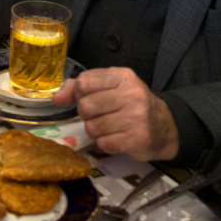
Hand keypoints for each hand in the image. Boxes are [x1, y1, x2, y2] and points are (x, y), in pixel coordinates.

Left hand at [51, 67, 178, 160]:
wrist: (165, 127)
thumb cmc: (132, 104)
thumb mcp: (110, 87)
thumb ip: (81, 88)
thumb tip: (55, 98)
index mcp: (122, 76)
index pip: (84, 82)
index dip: (80, 93)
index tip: (89, 98)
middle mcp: (132, 94)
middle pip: (85, 106)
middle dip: (87, 115)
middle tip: (100, 115)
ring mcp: (136, 117)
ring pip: (92, 127)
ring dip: (96, 130)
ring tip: (109, 127)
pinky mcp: (137, 139)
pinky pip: (103, 143)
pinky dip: (106, 143)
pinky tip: (117, 137)